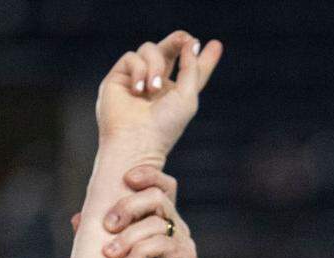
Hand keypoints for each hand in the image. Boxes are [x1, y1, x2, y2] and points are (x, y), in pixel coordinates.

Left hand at [71, 166, 197, 257]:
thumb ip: (102, 237)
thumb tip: (77, 219)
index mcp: (160, 220)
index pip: (160, 185)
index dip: (146, 174)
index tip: (124, 178)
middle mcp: (174, 226)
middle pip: (157, 195)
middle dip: (128, 205)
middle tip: (107, 225)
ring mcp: (181, 242)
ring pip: (156, 219)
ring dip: (128, 235)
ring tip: (110, 254)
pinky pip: (162, 244)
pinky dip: (140, 252)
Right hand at [96, 31, 221, 158]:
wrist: (136, 141)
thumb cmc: (164, 126)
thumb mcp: (187, 96)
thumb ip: (192, 67)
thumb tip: (191, 43)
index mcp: (174, 93)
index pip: (189, 70)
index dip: (202, 58)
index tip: (215, 45)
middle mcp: (155, 84)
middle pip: (168, 50)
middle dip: (178, 41)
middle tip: (185, 39)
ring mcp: (136, 80)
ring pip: (150, 49)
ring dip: (155, 66)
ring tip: (153, 89)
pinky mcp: (118, 78)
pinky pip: (132, 57)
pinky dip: (139, 70)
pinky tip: (138, 90)